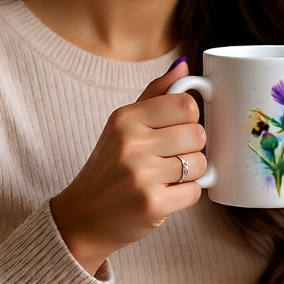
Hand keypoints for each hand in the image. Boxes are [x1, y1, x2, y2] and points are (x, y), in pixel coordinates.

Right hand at [50, 58, 207, 275]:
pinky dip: (186, 195)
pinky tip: (165, 194)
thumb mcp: (123, 125)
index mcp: (126, 118)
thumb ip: (156, 94)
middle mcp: (132, 143)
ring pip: (200, 164)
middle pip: (197, 134)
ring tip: (167, 177)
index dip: (189, 119)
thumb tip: (185, 66)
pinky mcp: (152, 204)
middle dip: (191, 148)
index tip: (176, 129)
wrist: (82, 218)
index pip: (186, 104)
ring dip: (191, 173)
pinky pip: (195, 192)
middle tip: (171, 157)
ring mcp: (141, 175)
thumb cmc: (109, 168)